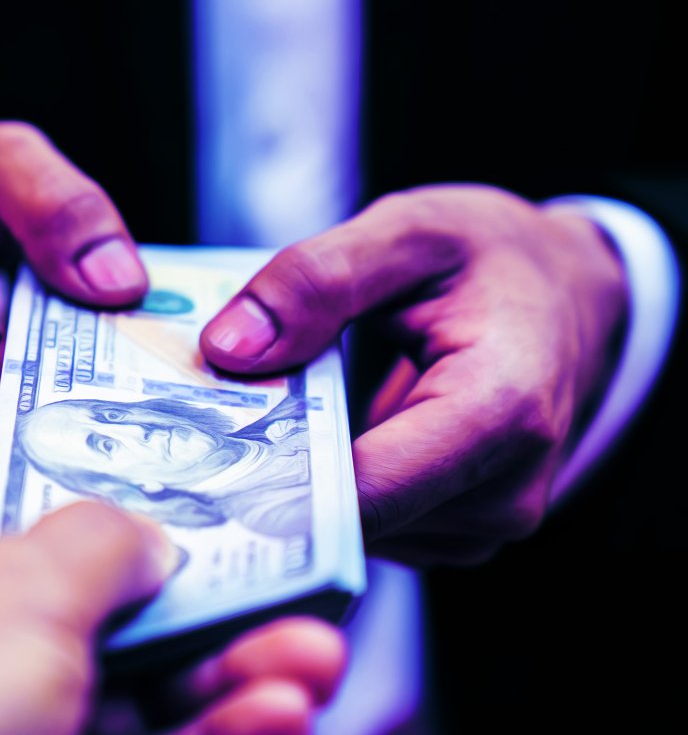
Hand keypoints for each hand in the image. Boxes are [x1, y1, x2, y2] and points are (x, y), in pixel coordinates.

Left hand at [0, 458, 345, 734]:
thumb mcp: (12, 594)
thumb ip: (97, 542)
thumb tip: (148, 541)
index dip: (50, 470)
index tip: (143, 472)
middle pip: (81, 593)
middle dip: (191, 595)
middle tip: (281, 588)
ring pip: (120, 687)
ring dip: (221, 674)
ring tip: (311, 661)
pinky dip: (202, 734)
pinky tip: (272, 715)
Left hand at [200, 184, 626, 565]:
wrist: (567, 294)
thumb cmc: (495, 257)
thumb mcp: (409, 232)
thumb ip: (317, 280)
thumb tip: (228, 349)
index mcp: (500, 409)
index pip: (370, 488)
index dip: (276, 479)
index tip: (195, 457)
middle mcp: (504, 490)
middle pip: (354, 517)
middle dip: (274, 477)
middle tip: (201, 426)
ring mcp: (485, 522)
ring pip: (357, 529)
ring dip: (302, 482)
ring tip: (268, 413)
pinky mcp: (459, 529)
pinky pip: (375, 525)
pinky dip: (332, 486)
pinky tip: (309, 433)